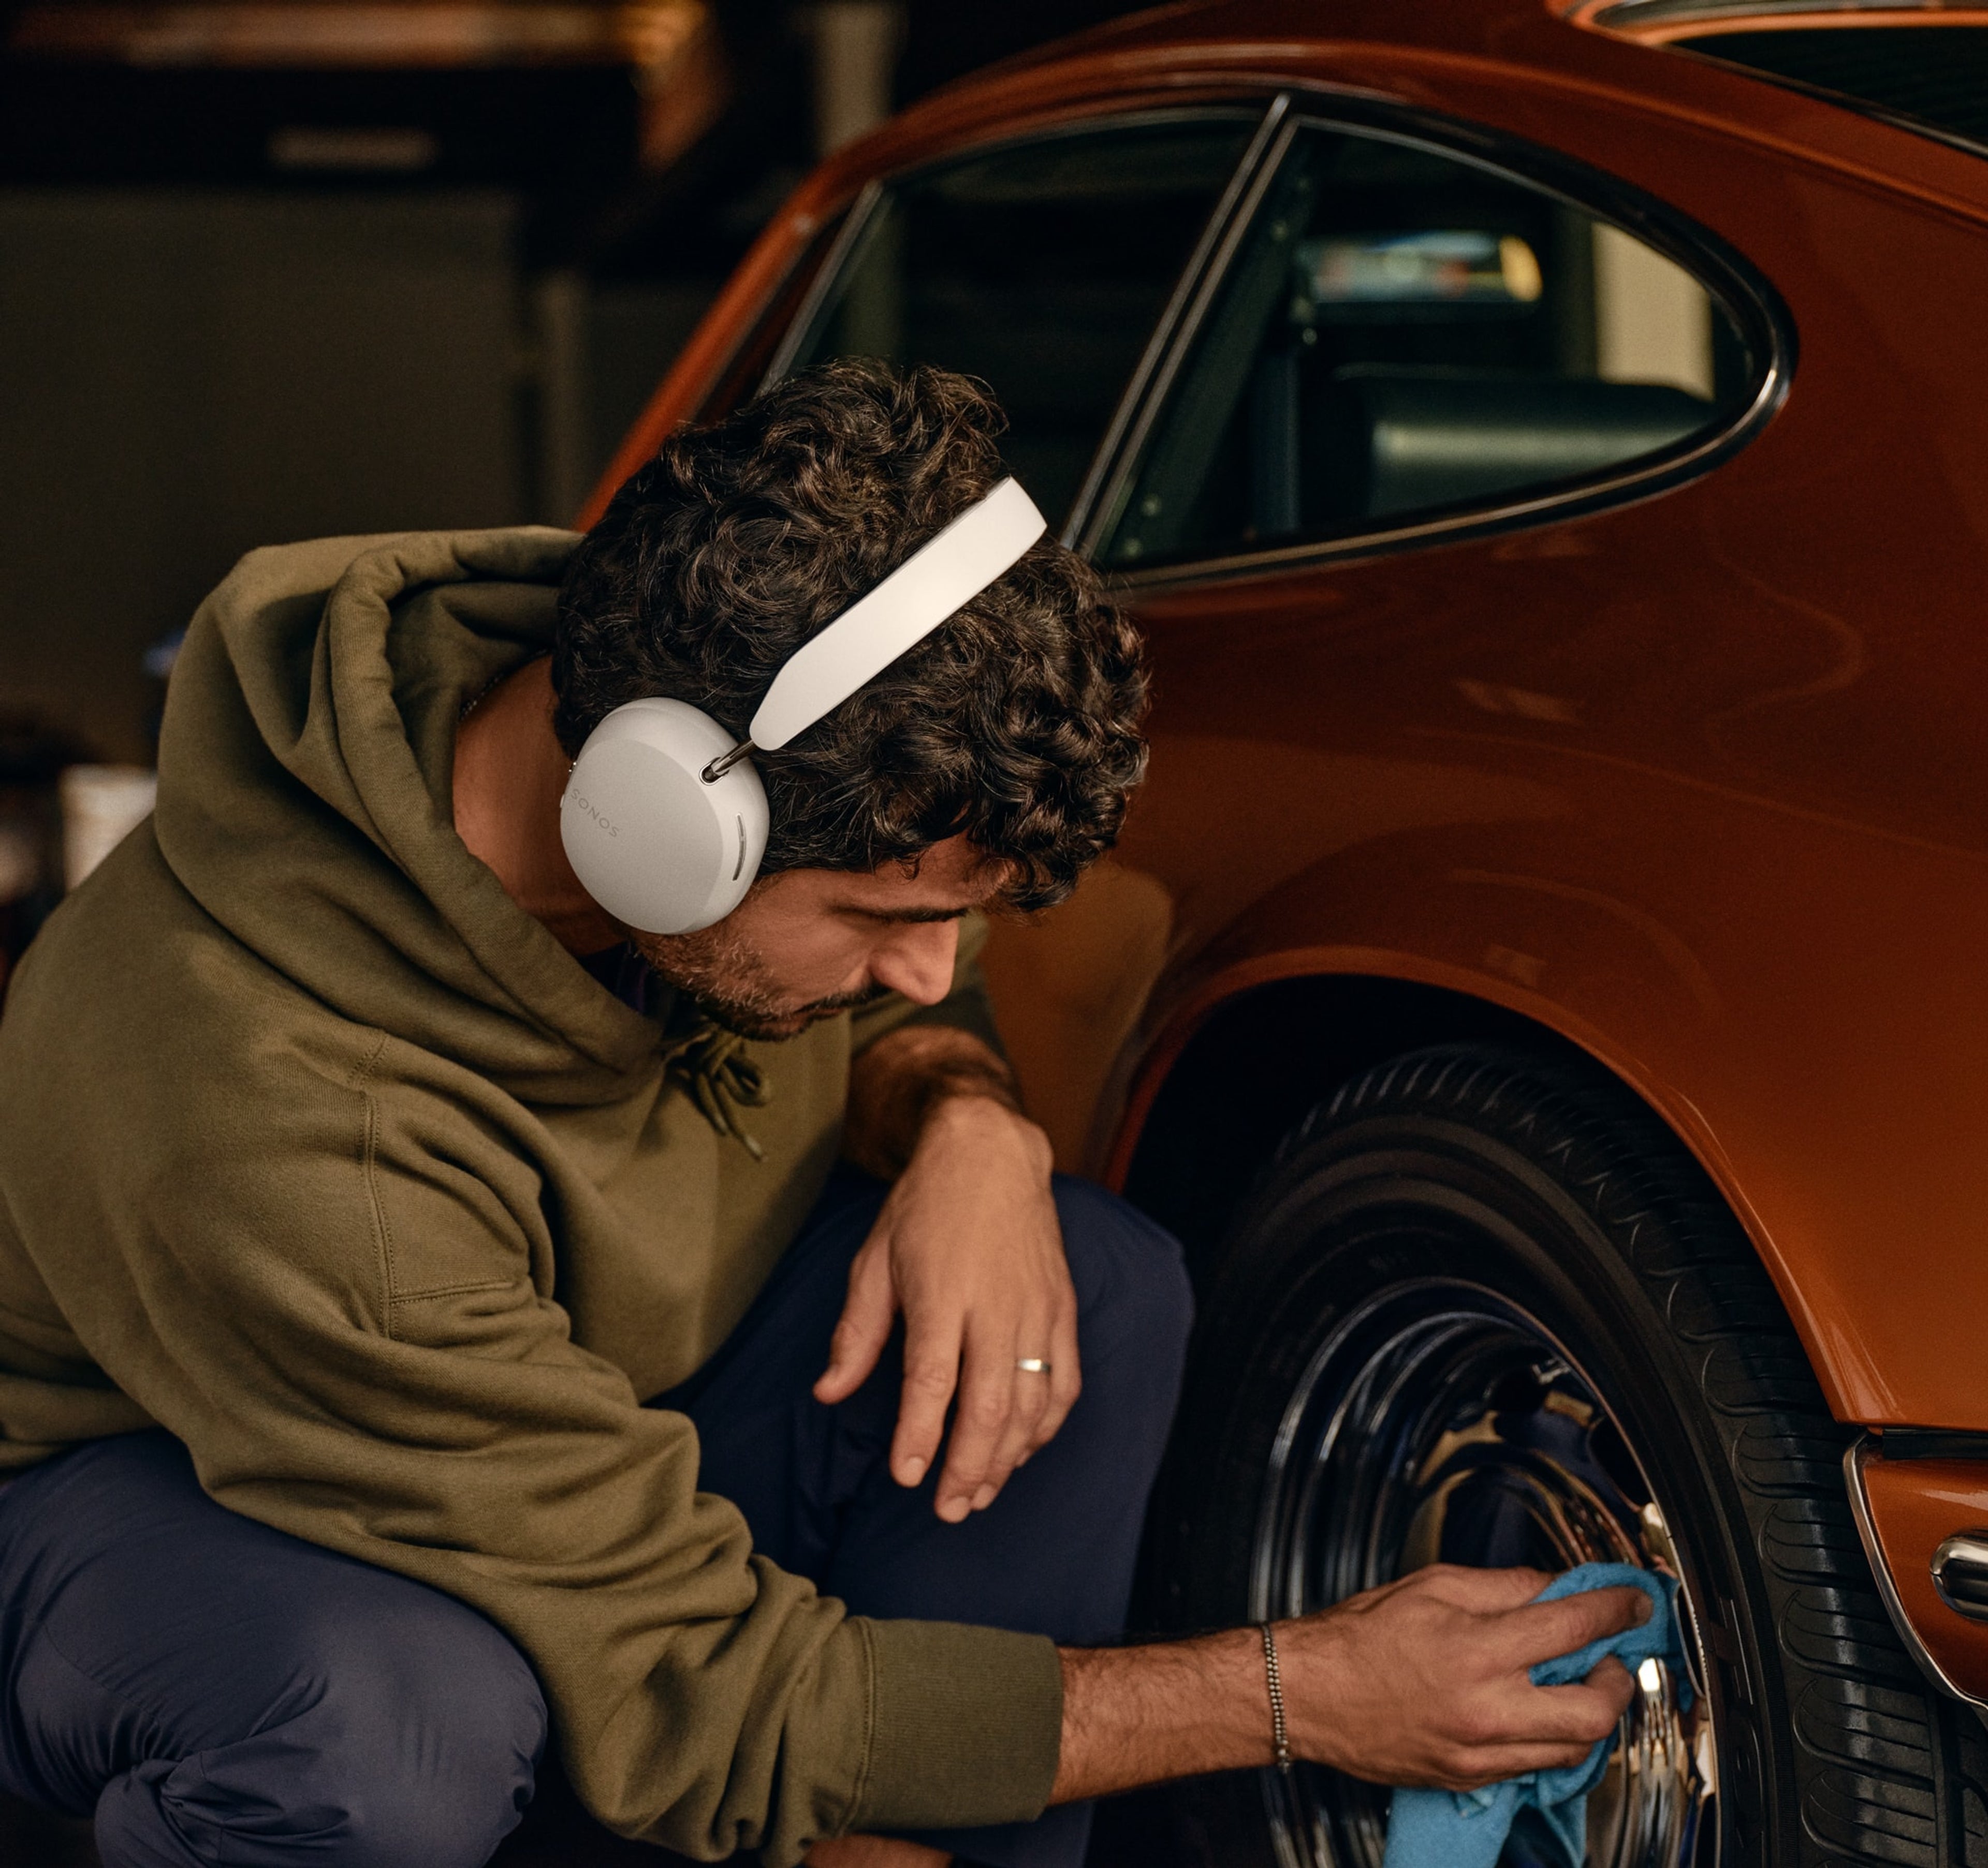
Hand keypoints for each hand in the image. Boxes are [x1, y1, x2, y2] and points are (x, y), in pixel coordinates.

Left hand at [813, 1095, 1079, 1521]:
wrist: (990, 1152)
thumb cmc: (925, 1207)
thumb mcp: (874, 1259)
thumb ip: (855, 1333)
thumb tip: (827, 1393)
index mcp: (941, 1292)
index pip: (933, 1379)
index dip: (920, 1434)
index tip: (908, 1476)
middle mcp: (995, 1305)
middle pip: (989, 1404)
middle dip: (969, 1467)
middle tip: (948, 1510)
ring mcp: (1036, 1308)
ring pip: (1032, 1403)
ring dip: (1007, 1458)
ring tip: (980, 1493)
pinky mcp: (1062, 1308)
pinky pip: (1064, 1382)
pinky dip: (1045, 1426)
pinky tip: (1021, 1451)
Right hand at [1281, 1564, 1643, 1788]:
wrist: (1311, 1694)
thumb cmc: (1361, 1637)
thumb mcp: (1432, 1585)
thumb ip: (1503, 1586)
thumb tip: (1555, 1589)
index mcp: (1477, 1650)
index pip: (1573, 1628)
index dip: (1616, 1609)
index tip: (1634, 1602)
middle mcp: (1487, 1708)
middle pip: (1593, 1710)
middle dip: (1618, 1681)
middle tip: (1610, 1657)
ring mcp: (1481, 1752)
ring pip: (1574, 1750)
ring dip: (1590, 1715)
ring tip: (1575, 1685)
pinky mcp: (1470, 1779)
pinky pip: (1536, 1768)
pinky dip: (1551, 1740)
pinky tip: (1537, 1712)